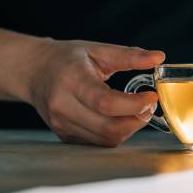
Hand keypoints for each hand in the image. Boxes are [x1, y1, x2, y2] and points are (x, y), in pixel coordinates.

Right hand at [29, 40, 164, 146]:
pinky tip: (119, 117)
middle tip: (148, 105)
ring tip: (136, 110)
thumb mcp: (97, 49)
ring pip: (106, 140)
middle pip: (109, 128)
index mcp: (71, 80)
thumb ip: (129, 55)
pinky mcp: (64, 136)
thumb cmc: (66, 58)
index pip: (106, 102)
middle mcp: (63, 106)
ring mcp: (62, 124)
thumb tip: (158, 57)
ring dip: (129, 128)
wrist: (33, 72)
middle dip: (137, 120)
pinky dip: (116, 133)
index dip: (134, 104)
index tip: (152, 96)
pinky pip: (98, 143)